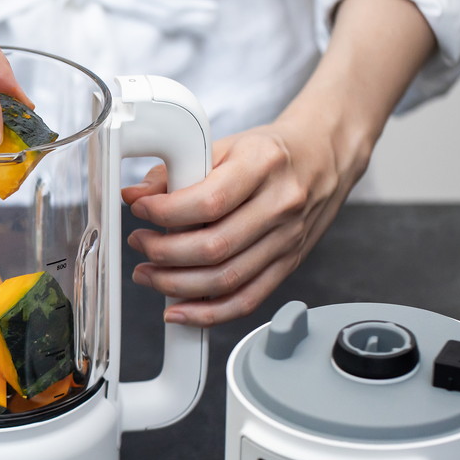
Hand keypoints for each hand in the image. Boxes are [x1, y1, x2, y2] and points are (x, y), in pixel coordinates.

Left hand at [122, 116, 359, 326]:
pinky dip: (209, 313)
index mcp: (262, 166)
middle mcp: (280, 205)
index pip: (209, 202)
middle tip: (140, 245)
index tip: (140, 211)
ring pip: (227, 279)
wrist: (324, 157)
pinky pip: (247, 300)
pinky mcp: (288, 265)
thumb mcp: (225, 146)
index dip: (166, 214)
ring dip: (177, 285)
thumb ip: (177, 170)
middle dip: (164, 254)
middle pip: (214, 247)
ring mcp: (287, 240)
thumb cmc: (271, 153)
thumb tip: (135, 196)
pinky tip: (180, 310)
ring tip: (148, 274)